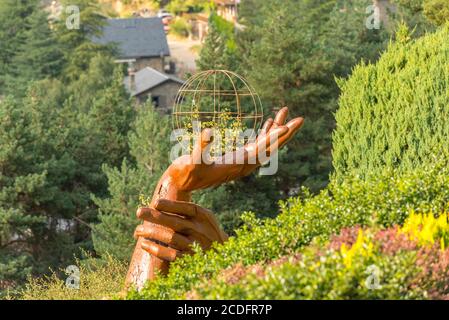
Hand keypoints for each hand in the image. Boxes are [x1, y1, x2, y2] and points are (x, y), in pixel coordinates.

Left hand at [134, 199, 227, 261]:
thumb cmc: (207, 231)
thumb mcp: (204, 218)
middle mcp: (201, 230)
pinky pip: (171, 255)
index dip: (171, 205)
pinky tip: (145, 244)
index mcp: (204, 217)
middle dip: (155, 216)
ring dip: (152, 233)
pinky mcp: (191, 260)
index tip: (155, 203)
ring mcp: (196, 246)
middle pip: (175, 222)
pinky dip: (156, 249)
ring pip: (171, 238)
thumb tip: (158, 204)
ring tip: (137, 230)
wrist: (224, 255)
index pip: (186, 208)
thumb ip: (187, 211)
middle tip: (139, 212)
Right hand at [154, 107, 303, 197]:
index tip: (287, 128)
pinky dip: (264, 133)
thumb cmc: (186, 173)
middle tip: (300, 119)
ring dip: (276, 129)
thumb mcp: (192, 159)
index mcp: (237, 164)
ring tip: (285, 112)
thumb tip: (208, 131)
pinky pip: (256, 144)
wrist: (182, 183)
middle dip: (285, 133)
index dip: (274, 140)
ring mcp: (242, 160)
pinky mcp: (237, 157)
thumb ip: (200, 147)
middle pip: (270, 148)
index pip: (261, 151)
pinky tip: (269, 123)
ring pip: (265, 144)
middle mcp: (245, 164)